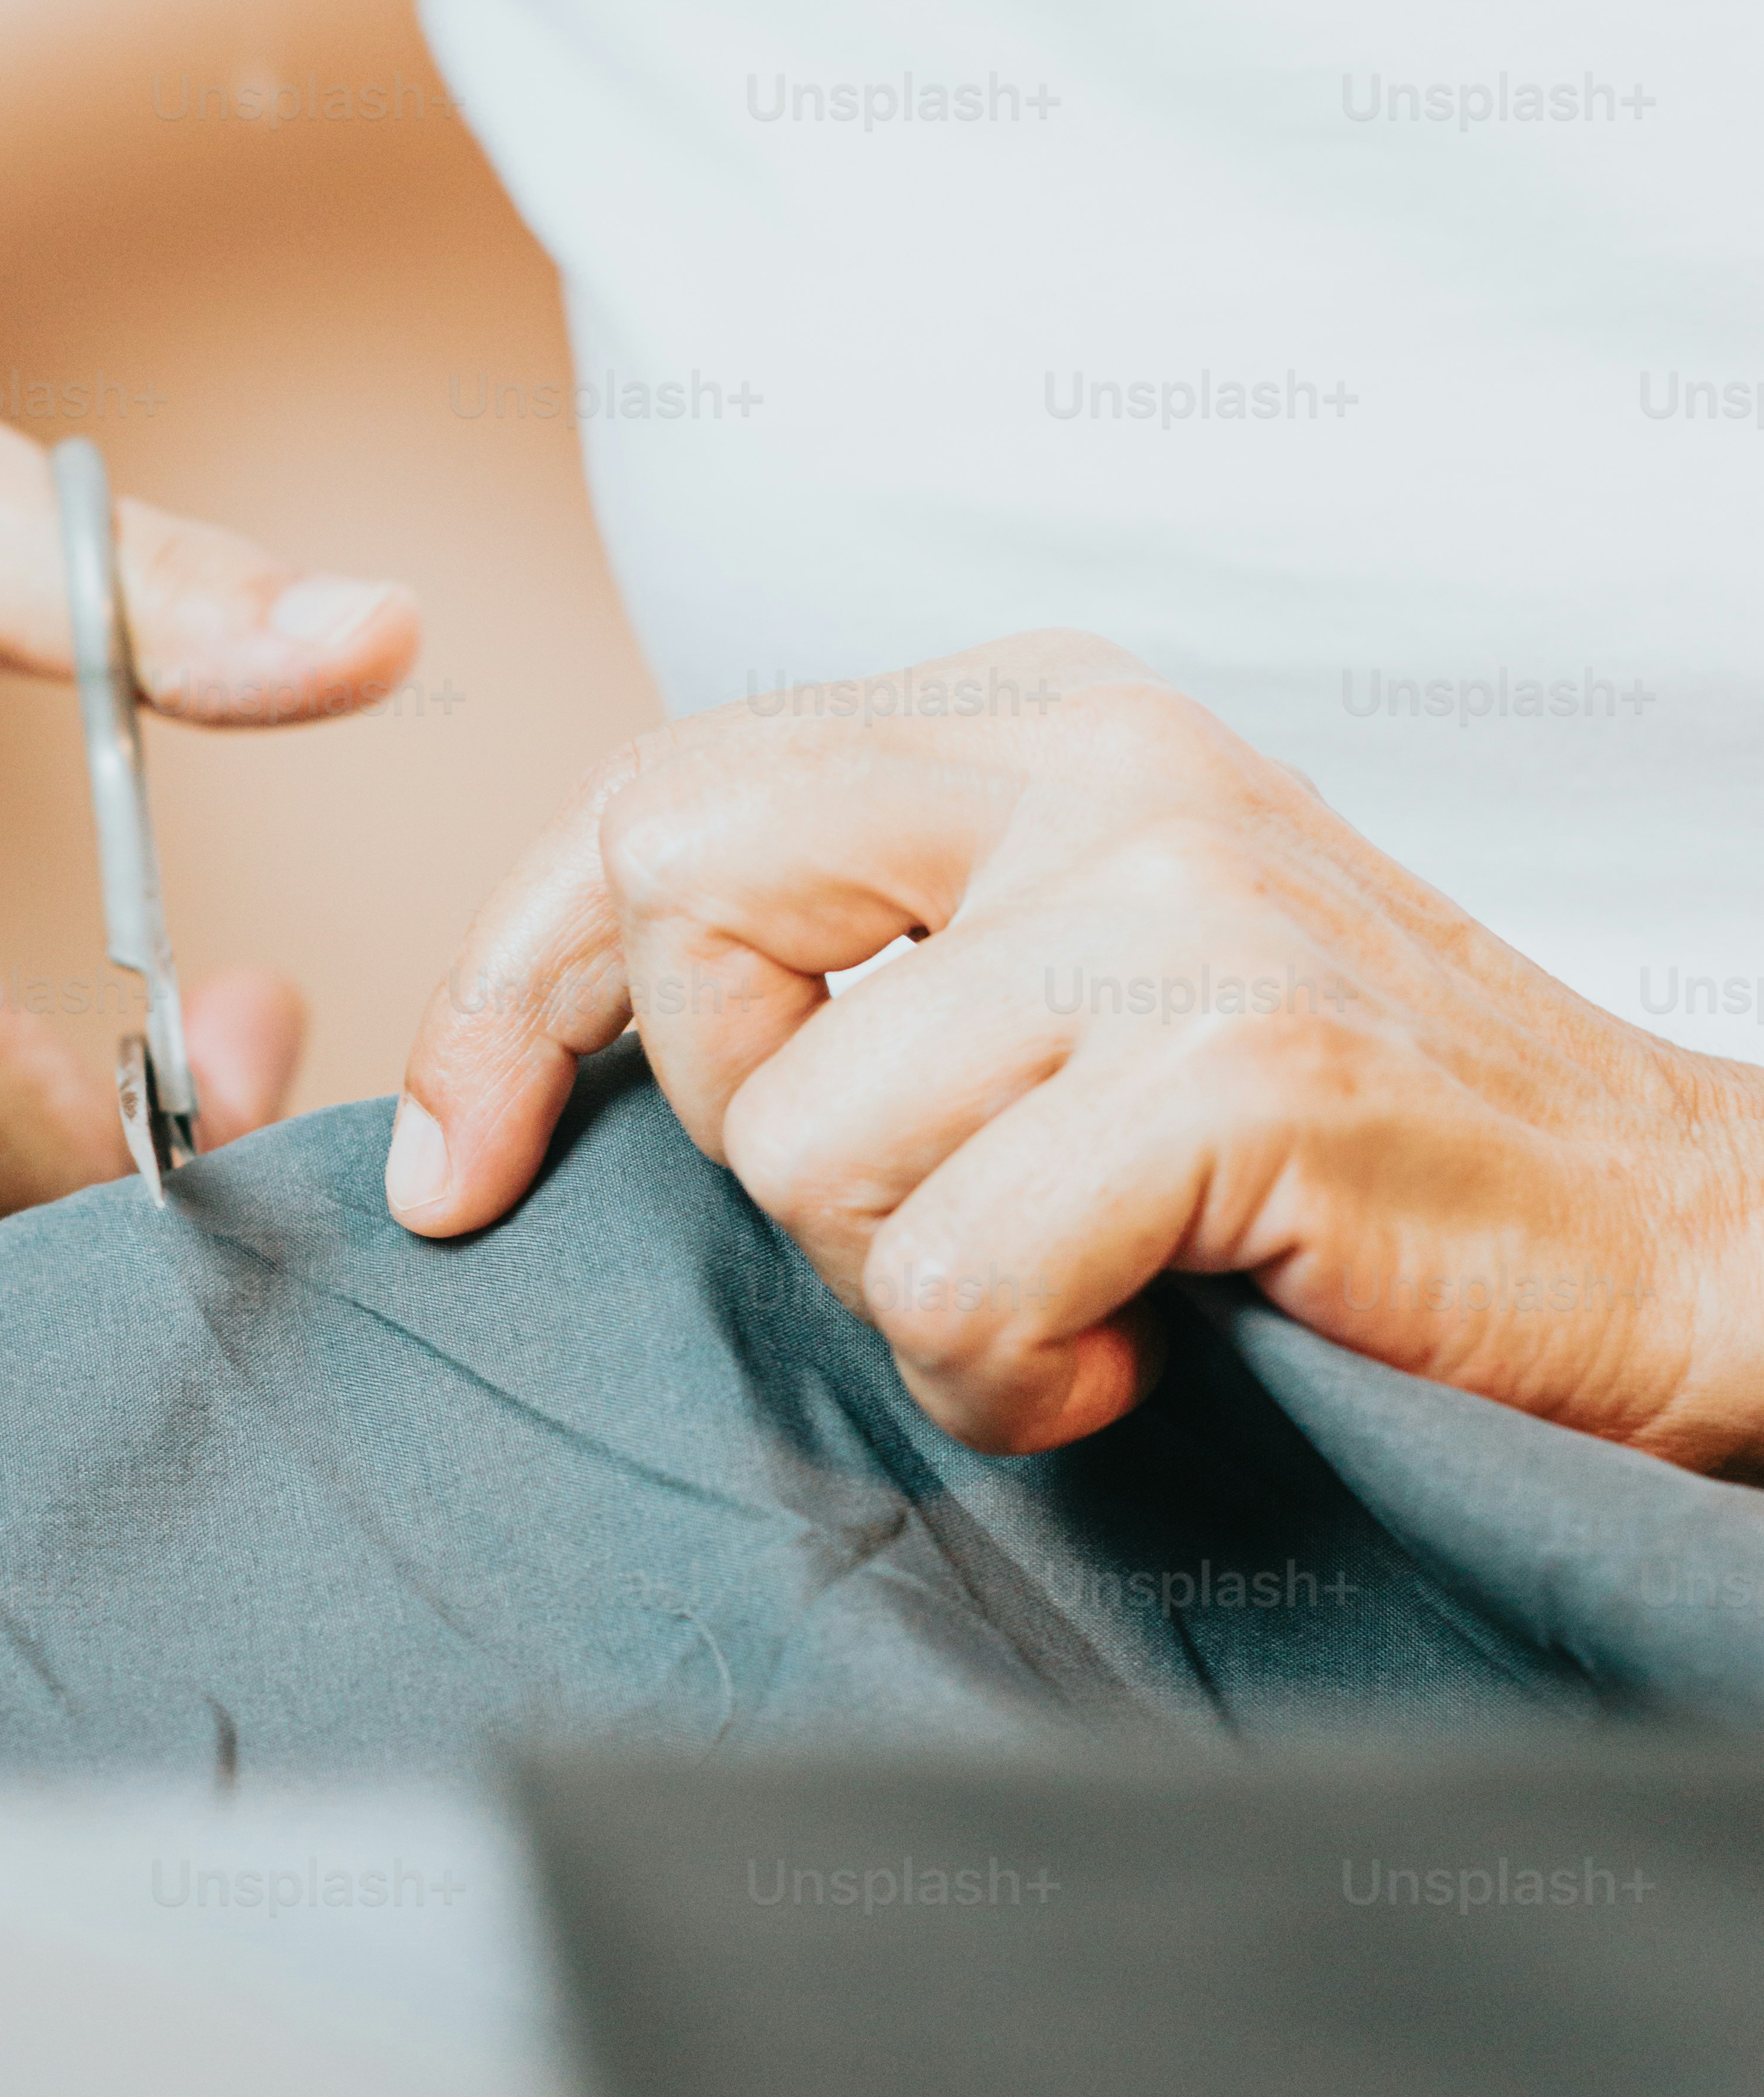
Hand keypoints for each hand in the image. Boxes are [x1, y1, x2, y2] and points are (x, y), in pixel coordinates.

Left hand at [387, 633, 1763, 1471]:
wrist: (1670, 1239)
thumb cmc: (1341, 1157)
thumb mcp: (1074, 987)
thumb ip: (871, 958)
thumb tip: (571, 1045)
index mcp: (1038, 722)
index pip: (658, 795)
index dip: (509, 983)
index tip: (455, 1158)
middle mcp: (1094, 768)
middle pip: (678, 894)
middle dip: (730, 1122)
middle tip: (894, 1215)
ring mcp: (1171, 905)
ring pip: (805, 1139)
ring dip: (907, 1288)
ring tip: (1071, 1294)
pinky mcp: (1237, 1070)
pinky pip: (953, 1274)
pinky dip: (1013, 1374)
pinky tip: (1130, 1349)